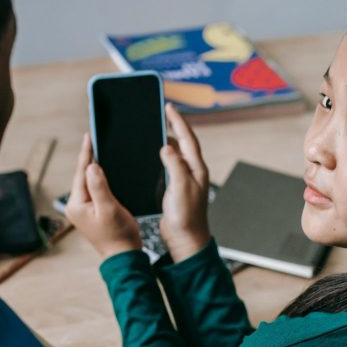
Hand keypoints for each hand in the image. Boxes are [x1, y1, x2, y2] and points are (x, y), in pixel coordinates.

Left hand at [65, 134, 141, 258]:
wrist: (123, 256)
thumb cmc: (117, 235)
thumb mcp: (109, 208)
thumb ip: (99, 186)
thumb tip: (92, 165)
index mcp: (76, 204)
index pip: (81, 173)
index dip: (86, 154)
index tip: (88, 136)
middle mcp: (76, 206)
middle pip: (82, 176)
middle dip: (89, 158)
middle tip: (94, 138)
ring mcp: (83, 210)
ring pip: (88, 182)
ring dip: (94, 168)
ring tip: (98, 149)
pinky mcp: (92, 212)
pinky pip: (94, 190)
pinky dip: (99, 179)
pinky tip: (105, 170)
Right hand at [159, 104, 211, 261]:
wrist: (186, 240)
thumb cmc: (186, 217)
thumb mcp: (180, 188)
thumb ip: (175, 165)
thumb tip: (166, 147)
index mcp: (196, 168)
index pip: (187, 138)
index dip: (178, 121)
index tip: (169, 106)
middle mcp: (191, 171)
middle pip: (182, 142)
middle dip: (172, 126)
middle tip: (161, 112)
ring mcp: (183, 180)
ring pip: (174, 154)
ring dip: (164, 141)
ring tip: (153, 129)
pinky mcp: (174, 189)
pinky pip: (166, 167)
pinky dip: (159, 157)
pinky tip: (149, 155)